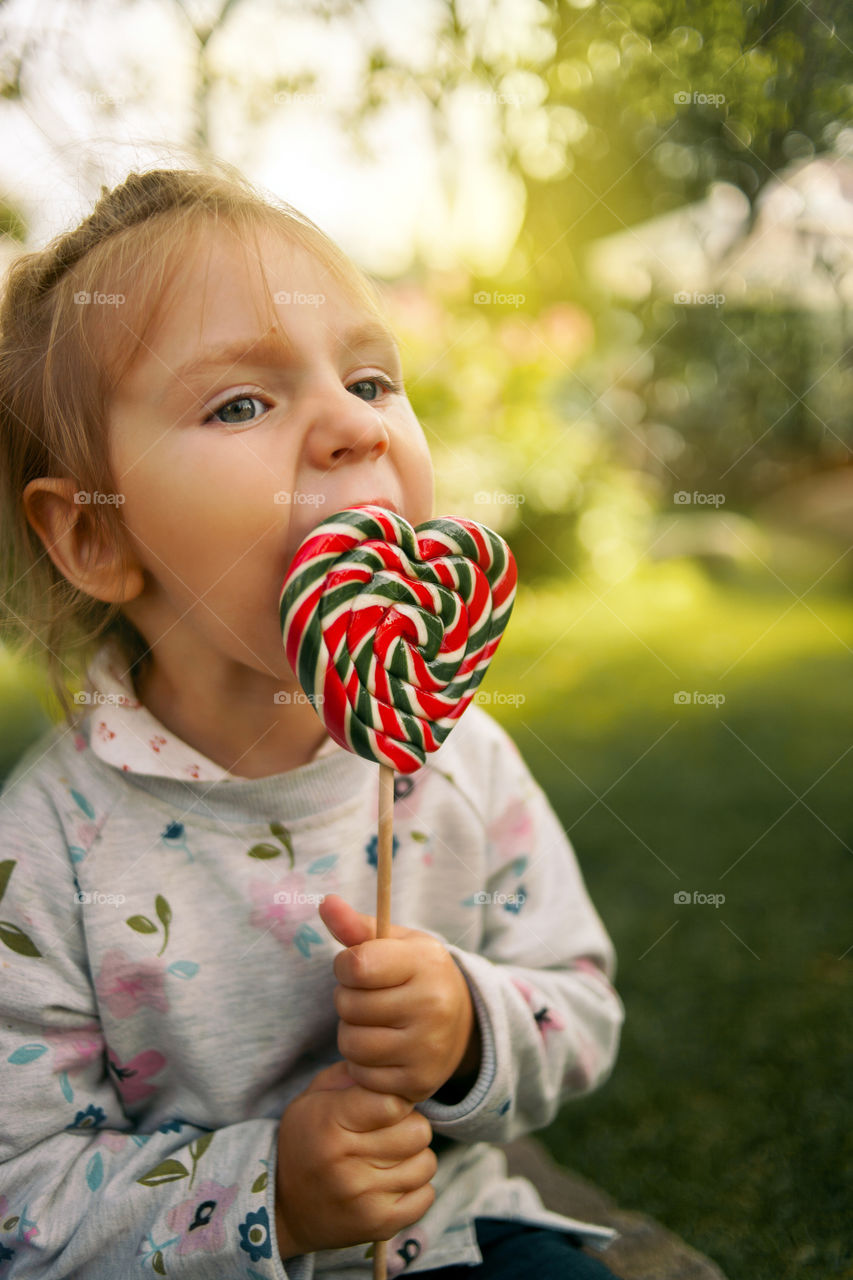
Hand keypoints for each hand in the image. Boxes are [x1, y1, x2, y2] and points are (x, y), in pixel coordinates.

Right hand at [275, 1059, 436, 1256]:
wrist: (284, 1208)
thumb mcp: (313, 1098)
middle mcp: (346, 1162)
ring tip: (390, 1158)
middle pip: (418, 1131)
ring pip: (427, 1163)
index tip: (388, 1106)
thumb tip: (390, 1066)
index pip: (394, 1102)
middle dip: (409, 1126)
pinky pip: (426, 1196)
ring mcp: (364, 1198)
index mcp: (330, 1122)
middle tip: (389, 1132)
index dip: (397, 1100)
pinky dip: (416, 1188)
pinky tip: (392, 1182)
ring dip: (414, 1158)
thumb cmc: (307, 1142)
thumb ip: (351, 1075)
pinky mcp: (378, 1226)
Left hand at [317, 894, 479, 1103]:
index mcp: (426, 963)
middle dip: (348, 999)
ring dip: (351, 1032)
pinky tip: (383, 1049)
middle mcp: (433, 1005)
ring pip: (351, 1043)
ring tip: (373, 1022)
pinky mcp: (419, 1082)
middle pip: (349, 1005)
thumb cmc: (417, 975)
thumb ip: (357, 926)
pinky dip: (363, 1063)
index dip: (345, 965)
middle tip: (370, 997)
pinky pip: (362, 1073)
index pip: (357, 965)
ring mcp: (427, 1047)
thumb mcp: (395, 944)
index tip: (356, 967)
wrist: (462, 1022)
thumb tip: (325, 902)